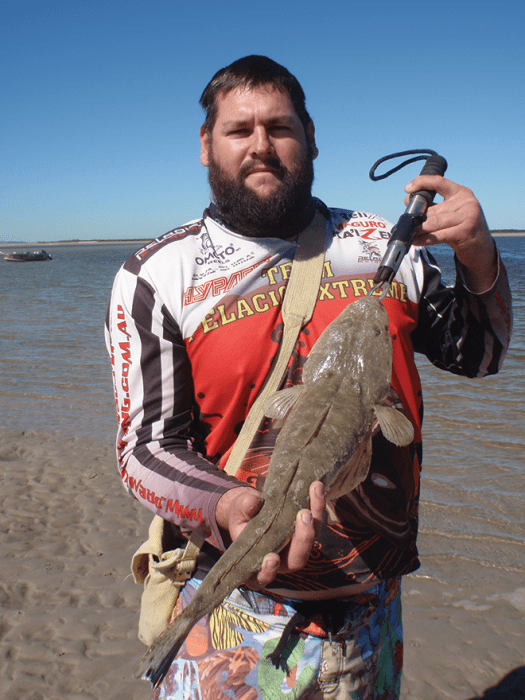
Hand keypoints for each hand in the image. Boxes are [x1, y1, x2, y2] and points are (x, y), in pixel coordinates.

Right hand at [215, 481, 324, 588]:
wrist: (251, 507)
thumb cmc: (241, 515)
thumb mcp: (239, 510)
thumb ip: (245, 508)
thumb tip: (253, 502)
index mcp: (256, 563)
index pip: (261, 577)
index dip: (267, 572)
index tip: (272, 558)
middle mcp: (279, 561)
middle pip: (295, 560)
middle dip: (303, 539)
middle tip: (304, 515)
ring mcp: (295, 547)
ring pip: (310, 541)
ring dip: (315, 518)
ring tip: (314, 492)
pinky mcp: (304, 533)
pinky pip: (315, 523)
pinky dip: (317, 505)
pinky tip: (316, 488)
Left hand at [404, 175, 496, 292]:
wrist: (481, 249)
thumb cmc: (462, 229)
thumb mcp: (451, 213)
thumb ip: (434, 206)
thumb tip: (408, 200)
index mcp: (462, 193)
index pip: (439, 182)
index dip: (422, 183)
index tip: (407, 189)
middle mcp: (466, 202)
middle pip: (433, 209)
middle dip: (416, 217)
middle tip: (405, 223)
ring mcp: (467, 217)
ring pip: (433, 222)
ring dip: (417, 229)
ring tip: (408, 233)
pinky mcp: (464, 233)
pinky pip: (437, 235)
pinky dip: (424, 239)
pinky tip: (416, 241)